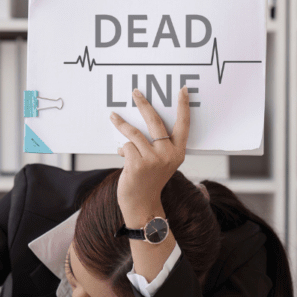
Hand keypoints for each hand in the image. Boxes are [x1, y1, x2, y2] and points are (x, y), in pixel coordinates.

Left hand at [110, 87, 190, 223]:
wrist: (143, 205)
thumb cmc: (150, 181)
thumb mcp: (162, 163)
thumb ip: (157, 145)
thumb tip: (138, 125)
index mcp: (178, 153)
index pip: (183, 125)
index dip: (183, 107)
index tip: (183, 90)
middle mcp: (168, 155)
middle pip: (155, 121)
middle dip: (144, 104)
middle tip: (136, 92)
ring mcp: (153, 160)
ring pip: (135, 133)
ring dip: (121, 124)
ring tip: (113, 116)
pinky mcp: (138, 164)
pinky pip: (127, 146)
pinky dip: (122, 149)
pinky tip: (123, 156)